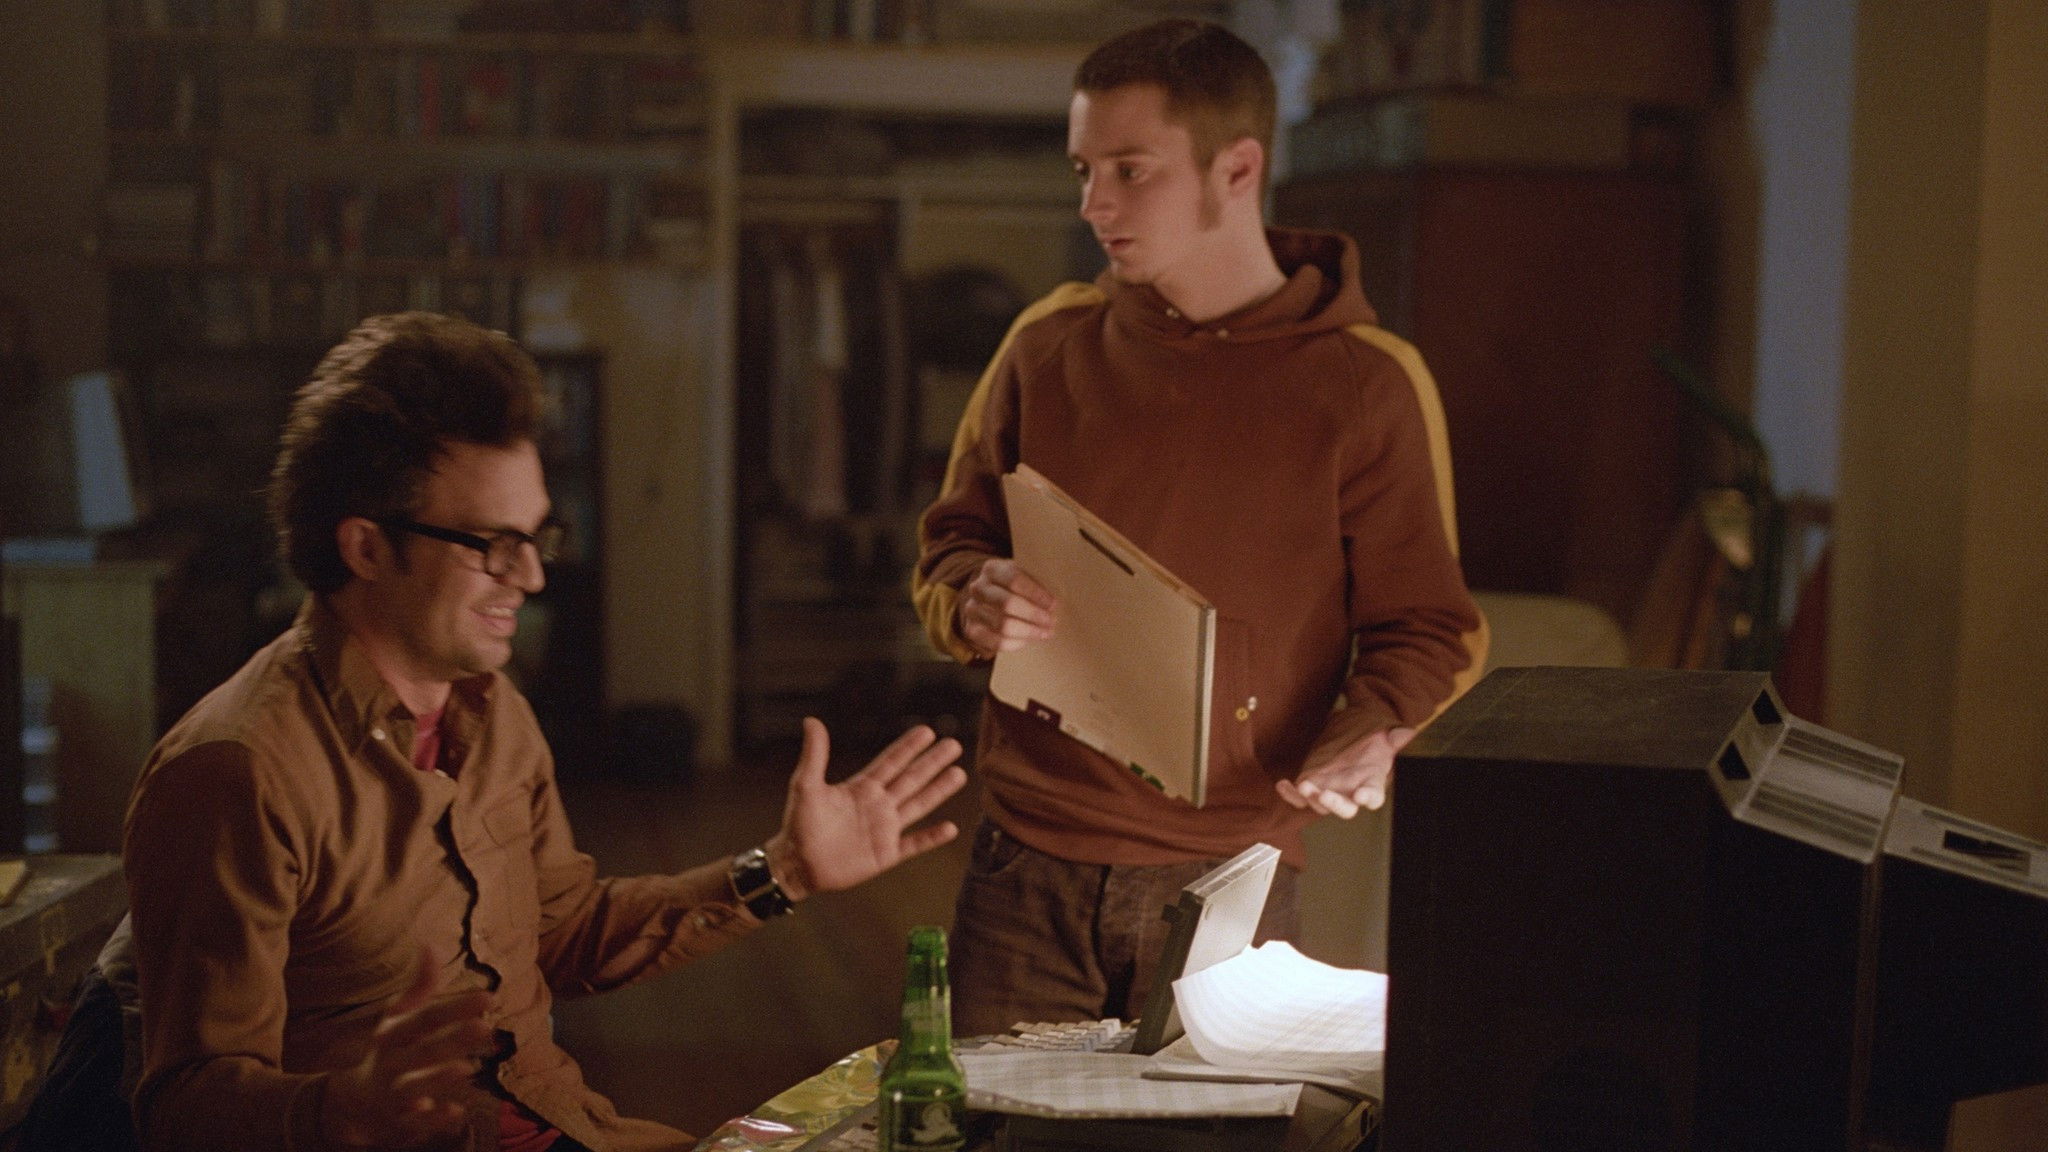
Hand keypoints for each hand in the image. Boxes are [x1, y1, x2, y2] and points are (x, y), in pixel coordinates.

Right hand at [321, 948, 492, 1148]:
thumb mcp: (398, 1019)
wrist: (354, 1103)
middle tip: (486, 1028)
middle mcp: (391, 1063)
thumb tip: (430, 944)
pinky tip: (456, 1113)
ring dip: (438, 1078)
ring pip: (414, 1086)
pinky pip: (415, 1123)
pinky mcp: (400, 1120)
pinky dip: (433, 1120)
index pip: (426, 1018)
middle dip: (453, 1039)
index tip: (489, 998)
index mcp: (393, 1035)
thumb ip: (420, 987)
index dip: (456, 1008)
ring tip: (466, 1069)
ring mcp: (393, 1093)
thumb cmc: (388, 1050)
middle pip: (423, 1050)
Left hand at [765, 718, 967, 900]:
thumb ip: (815, 755)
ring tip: (959, 774)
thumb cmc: (798, 825)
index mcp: (861, 787)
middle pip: (911, 778)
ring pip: (918, 805)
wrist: (797, 865)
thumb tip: (811, 721)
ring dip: (939, 790)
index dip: (908, 747)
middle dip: (932, 762)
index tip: (927, 730)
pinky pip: (914, 844)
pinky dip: (932, 837)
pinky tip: (951, 828)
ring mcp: (884, 829)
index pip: (891, 762)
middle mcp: (878, 805)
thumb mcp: (805, 785)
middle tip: (954, 744)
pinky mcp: (886, 854)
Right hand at [957, 558, 1055, 657]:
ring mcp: (972, 610)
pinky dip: (1016, 643)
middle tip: (1051, 621)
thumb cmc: (1012, 587)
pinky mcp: (971, 630)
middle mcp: (978, 588)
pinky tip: (1029, 640)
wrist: (984, 599)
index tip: (1053, 604)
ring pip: (1002, 625)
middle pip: (1007, 603)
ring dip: (1028, 631)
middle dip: (1033, 614)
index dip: (1035, 594)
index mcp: (992, 569)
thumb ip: (1035, 584)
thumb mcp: (1021, 575)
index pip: (1014, 580)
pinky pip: (996, 642)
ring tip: (1044, 632)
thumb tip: (1054, 604)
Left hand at [1276, 727, 1416, 818]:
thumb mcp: (1385, 733)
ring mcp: (1330, 790)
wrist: (1354, 732)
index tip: (1363, 797)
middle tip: (1324, 795)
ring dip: (1311, 797)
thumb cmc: (1373, 738)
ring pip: (1319, 804)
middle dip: (1334, 804)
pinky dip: (1290, 794)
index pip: (1374, 796)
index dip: (1369, 798)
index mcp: (1371, 781)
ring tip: (1303, 785)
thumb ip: (1394, 736)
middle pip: (1344, 809)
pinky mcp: (1312, 785)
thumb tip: (1407, 731)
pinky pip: (1299, 797)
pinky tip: (1282, 784)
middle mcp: (1350, 792)